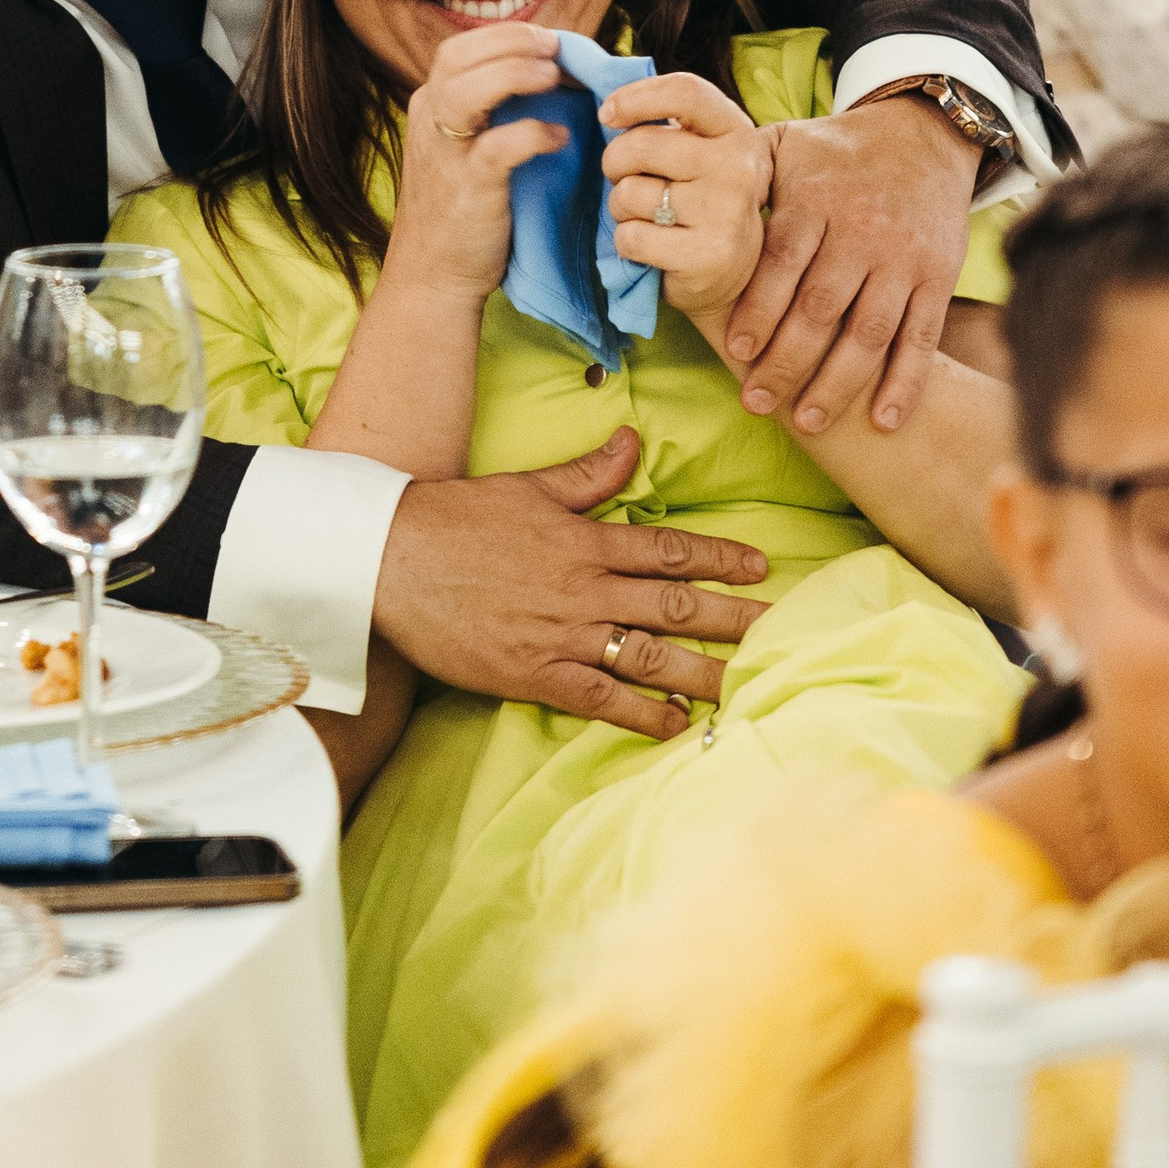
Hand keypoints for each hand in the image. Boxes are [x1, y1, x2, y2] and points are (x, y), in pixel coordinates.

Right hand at [371, 425, 772, 735]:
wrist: (388, 560)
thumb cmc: (455, 519)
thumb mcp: (527, 486)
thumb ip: (588, 473)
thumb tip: (633, 442)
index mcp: (585, 540)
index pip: (669, 550)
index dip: (720, 560)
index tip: (759, 569)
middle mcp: (584, 588)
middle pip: (674, 605)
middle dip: (732, 618)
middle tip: (780, 632)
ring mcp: (562, 634)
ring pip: (649, 655)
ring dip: (702, 672)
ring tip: (746, 685)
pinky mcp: (534, 674)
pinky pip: (601, 698)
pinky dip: (641, 714)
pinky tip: (675, 725)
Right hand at [384, 23, 565, 305]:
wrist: (431, 276)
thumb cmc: (461, 210)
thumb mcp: (465, 149)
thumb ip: (492, 112)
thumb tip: (553, 77)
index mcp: (430, 105)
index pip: (461, 48)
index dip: (507, 36)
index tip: (549, 41)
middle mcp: (429, 120)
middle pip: (458, 55)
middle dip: (512, 41)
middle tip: (556, 48)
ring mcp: (444, 153)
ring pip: (466, 90)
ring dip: (514, 73)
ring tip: (553, 76)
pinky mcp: (466, 187)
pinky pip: (498, 147)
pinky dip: (531, 134)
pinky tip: (558, 138)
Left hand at [599, 71, 773, 316]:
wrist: (737, 275)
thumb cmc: (703, 200)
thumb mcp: (701, 152)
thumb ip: (668, 124)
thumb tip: (608, 109)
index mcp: (736, 131)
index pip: (684, 93)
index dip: (635, 98)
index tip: (607, 115)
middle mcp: (738, 167)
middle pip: (641, 145)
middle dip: (614, 163)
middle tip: (625, 179)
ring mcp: (726, 213)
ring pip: (629, 193)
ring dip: (620, 208)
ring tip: (645, 217)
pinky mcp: (707, 256)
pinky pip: (631, 237)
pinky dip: (627, 243)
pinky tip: (652, 246)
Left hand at [707, 92, 981, 440]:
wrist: (921, 136)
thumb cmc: (834, 152)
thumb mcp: (782, 146)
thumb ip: (735, 176)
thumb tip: (670, 198)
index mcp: (815, 200)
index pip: (781, 262)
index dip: (759, 309)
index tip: (736, 350)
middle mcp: (861, 231)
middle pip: (820, 307)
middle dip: (787, 361)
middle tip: (755, 401)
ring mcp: (902, 257)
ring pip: (868, 331)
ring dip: (838, 383)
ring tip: (807, 420)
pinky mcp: (937, 276)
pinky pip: (921, 337)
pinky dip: (905, 383)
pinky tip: (883, 420)